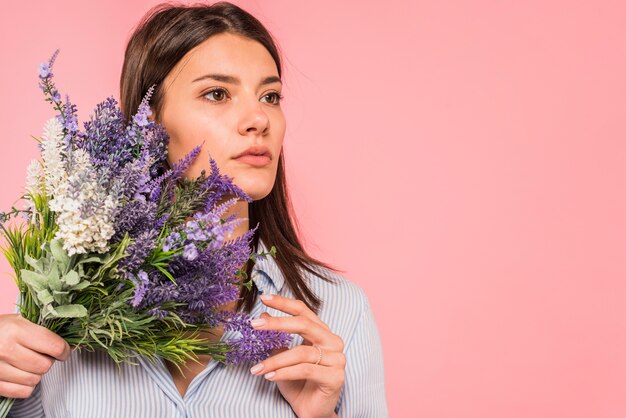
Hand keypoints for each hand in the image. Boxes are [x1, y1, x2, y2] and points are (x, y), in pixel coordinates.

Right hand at [0, 314, 70, 397]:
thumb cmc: (1, 329)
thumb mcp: (19, 321)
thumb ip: (41, 331)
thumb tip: (65, 345)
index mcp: (16, 330)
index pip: (54, 346)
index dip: (64, 350)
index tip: (64, 351)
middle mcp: (6, 349)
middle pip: (45, 365)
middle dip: (48, 361)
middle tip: (41, 355)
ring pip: (34, 380)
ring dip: (36, 374)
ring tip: (29, 364)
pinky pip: (22, 392)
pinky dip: (26, 386)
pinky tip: (21, 375)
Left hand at [249, 294, 343, 417]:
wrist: (311, 413)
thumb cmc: (298, 385)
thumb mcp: (282, 358)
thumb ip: (277, 338)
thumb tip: (264, 315)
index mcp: (322, 333)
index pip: (303, 311)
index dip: (284, 303)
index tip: (264, 298)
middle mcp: (333, 342)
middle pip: (304, 324)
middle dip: (277, 323)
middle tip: (255, 324)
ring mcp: (337, 359)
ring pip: (301, 352)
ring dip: (275, 360)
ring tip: (257, 368)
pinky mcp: (335, 377)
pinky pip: (306, 369)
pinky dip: (284, 372)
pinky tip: (269, 376)